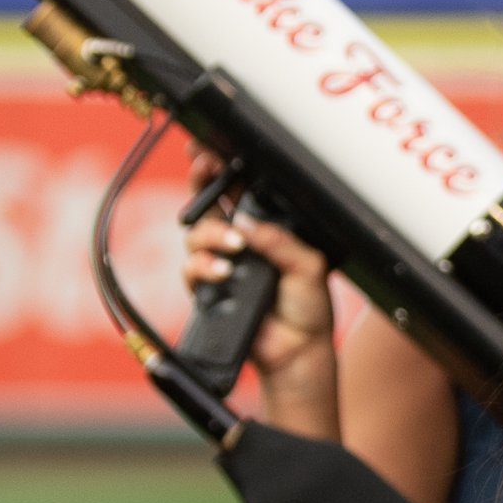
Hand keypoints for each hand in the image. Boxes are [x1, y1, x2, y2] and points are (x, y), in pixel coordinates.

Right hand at [182, 173, 340, 432]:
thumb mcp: (309, 267)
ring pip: (197, 233)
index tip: (211, 150)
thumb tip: (247, 226)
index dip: (224, 170)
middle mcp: (240, 242)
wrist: (298, 351)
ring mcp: (221, 263)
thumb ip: (280, 242)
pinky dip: (205, 266)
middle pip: (209, 202)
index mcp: (266, 230)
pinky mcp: (207, 288)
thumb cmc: (308, 308)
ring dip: (213, 234)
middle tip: (204, 169)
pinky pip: (192, 268)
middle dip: (202, 181)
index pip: (241, 192)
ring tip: (235, 247)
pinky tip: (223, 271)